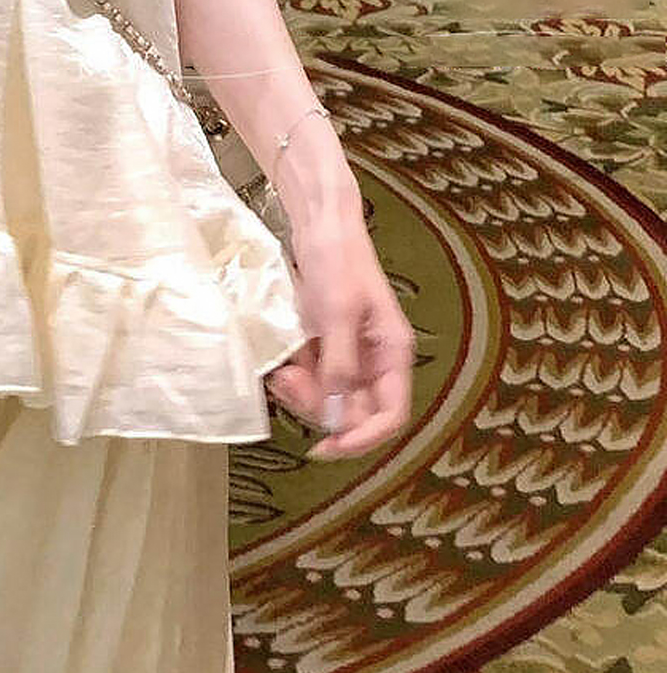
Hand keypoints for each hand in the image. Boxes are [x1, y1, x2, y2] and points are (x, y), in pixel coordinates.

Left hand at [264, 205, 414, 458]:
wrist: (319, 225)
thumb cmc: (337, 261)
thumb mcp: (338, 314)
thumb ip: (339, 365)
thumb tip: (335, 414)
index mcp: (392, 354)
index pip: (390, 415)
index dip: (362, 438)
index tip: (326, 447)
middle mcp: (374, 359)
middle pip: (354, 411)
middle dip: (320, 409)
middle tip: (289, 385)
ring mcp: (349, 353)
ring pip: (328, 398)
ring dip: (302, 395)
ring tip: (281, 372)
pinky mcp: (325, 344)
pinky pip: (311, 377)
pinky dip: (295, 378)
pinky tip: (279, 365)